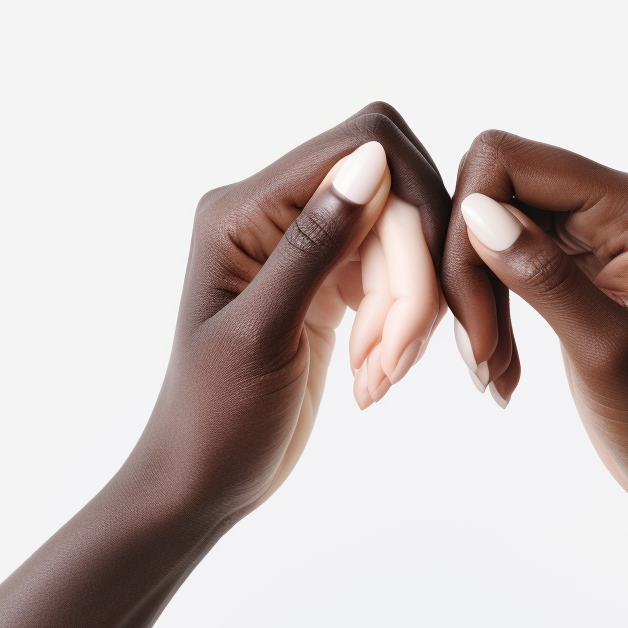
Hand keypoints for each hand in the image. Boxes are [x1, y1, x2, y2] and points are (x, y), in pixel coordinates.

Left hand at [136, 102, 448, 527]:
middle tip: (393, 359)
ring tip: (377, 378)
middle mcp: (275, 213)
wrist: (203, 479)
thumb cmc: (215, 418)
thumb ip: (315, 244)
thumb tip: (374, 160)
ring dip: (408, 312)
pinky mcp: (330, 283)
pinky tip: (374, 375)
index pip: (358, 149)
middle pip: (392, 200)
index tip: (424, 286)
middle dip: (412, 278)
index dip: (412, 204)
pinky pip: (394, 279)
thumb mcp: (263, 333)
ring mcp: (306, 248)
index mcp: (243, 210)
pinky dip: (400, 326)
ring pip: (402, 244)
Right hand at [441, 130, 627, 521]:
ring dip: (472, 299)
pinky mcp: (564, 265)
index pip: (509, 162)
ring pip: (484, 230)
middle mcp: (607, 204)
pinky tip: (501, 368)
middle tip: (479, 351)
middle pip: (489, 191)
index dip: (468, 226)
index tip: (473, 313)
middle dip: (467, 269)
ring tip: (490, 370)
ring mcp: (584, 233)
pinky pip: (496, 263)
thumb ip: (543, 276)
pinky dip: (486, 314)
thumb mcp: (605, 350)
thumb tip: (476, 212)